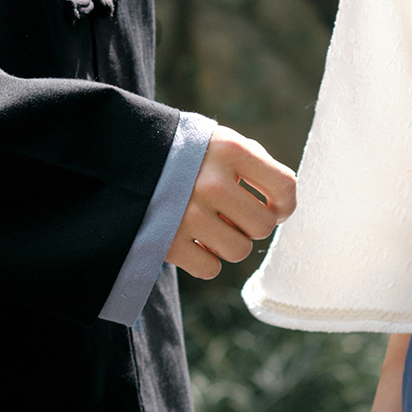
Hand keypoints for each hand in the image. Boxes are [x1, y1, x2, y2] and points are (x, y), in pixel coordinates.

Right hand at [165, 124, 295, 279]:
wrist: (126, 161)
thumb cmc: (189, 154)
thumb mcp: (222, 143)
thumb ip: (257, 166)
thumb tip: (281, 209)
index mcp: (230, 150)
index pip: (285, 187)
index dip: (285, 205)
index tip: (274, 208)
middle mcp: (211, 182)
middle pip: (262, 227)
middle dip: (252, 225)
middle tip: (234, 215)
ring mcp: (187, 214)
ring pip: (238, 251)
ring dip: (229, 242)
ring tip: (211, 225)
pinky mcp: (167, 241)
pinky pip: (210, 269)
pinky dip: (205, 260)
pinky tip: (193, 240)